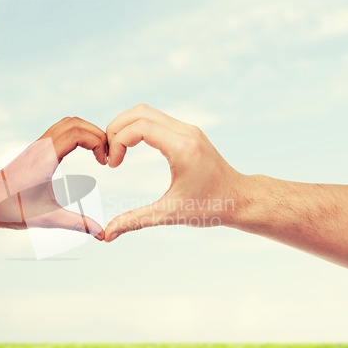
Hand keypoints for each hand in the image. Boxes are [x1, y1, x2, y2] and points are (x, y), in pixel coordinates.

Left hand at [0, 117, 106, 239]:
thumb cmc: (12, 210)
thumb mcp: (49, 218)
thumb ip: (77, 224)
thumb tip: (102, 234)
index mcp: (45, 158)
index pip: (77, 133)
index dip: (97, 142)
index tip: (104, 162)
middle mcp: (41, 146)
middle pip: (75, 123)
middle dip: (97, 135)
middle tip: (106, 156)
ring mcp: (37, 145)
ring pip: (67, 123)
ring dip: (87, 132)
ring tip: (97, 153)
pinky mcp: (35, 149)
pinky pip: (60, 130)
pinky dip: (77, 135)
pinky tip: (83, 153)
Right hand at [104, 104, 242, 241]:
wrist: (240, 199)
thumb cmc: (210, 207)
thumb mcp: (169, 214)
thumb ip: (135, 221)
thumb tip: (107, 234)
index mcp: (182, 148)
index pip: (139, 127)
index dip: (118, 142)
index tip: (113, 165)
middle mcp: (186, 132)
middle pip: (139, 112)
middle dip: (116, 129)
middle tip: (109, 155)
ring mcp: (188, 129)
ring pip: (146, 112)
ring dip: (125, 127)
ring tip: (117, 151)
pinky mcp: (188, 132)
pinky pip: (155, 119)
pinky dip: (137, 128)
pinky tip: (131, 148)